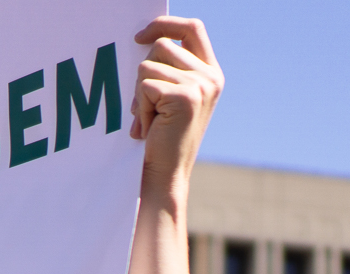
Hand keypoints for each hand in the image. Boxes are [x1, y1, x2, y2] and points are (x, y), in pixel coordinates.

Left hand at [130, 17, 222, 194]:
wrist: (166, 173)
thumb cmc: (161, 138)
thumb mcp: (169, 98)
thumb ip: (168, 70)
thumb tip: (143, 41)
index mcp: (210, 72)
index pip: (192, 28)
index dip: (166, 24)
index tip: (140, 36)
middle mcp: (210, 76)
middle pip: (162, 46)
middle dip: (143, 73)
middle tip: (144, 106)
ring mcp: (200, 85)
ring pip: (148, 65)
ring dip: (139, 93)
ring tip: (149, 118)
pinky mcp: (185, 96)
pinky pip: (145, 85)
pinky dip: (139, 107)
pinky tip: (148, 127)